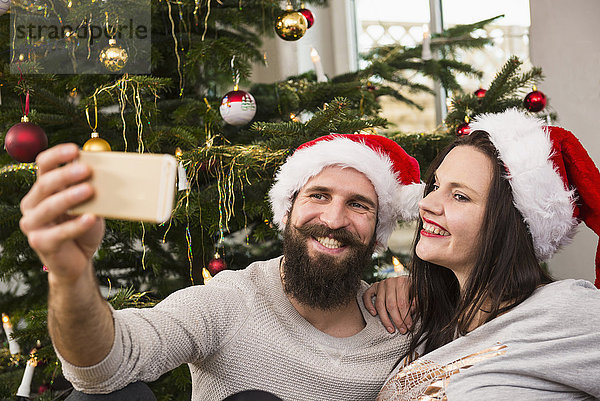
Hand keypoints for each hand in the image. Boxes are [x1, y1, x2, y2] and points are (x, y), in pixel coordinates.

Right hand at [20, 143, 104, 282]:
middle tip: (87, 170)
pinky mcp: (40, 243)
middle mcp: (32, 205)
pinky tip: (90, 218)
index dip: (57, 156)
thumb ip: (91, 187)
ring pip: (49, 207)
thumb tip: (104, 168)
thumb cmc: (84, 226)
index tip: (75, 150)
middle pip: (45, 184)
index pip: (43, 165)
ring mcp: (33, 225)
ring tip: (90, 190)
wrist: (80, 259)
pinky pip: (59, 233)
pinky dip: (76, 225)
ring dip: (70, 197)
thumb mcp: (90, 204)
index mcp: (42, 190)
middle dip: (65, 175)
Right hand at [363, 276, 413, 333]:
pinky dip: (368, 305)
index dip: (406, 317)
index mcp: (402, 281)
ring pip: (379, 304)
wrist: (405, 279)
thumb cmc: (413, 288)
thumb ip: (417, 302)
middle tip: (402, 330)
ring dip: (385, 319)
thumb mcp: (419, 293)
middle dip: (397, 320)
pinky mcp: (373, 287)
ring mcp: (380, 284)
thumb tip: (412, 311)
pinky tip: (374, 314)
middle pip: (391, 305)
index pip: (402, 303)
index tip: (409, 326)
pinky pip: (367, 296)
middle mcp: (390, 282)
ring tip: (391, 329)